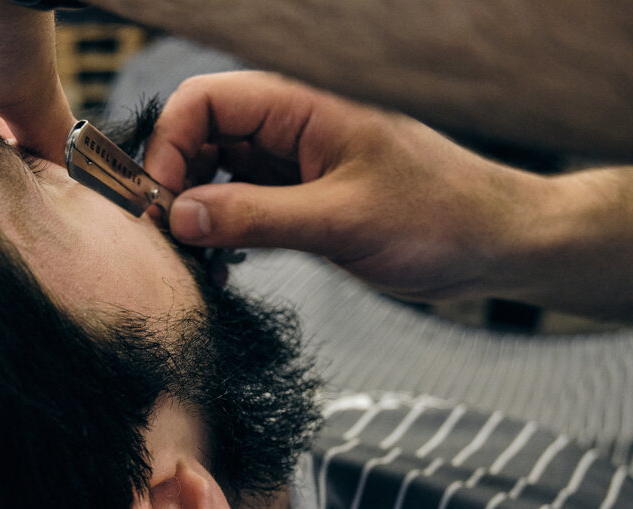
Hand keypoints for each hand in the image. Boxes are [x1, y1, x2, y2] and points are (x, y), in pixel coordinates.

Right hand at [146, 71, 555, 302]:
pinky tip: (221, 262)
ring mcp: (295, 159)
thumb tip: (178, 217)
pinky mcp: (301, 193)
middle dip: (175, 180)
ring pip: (216, 170)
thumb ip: (256, 217)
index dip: (169, 146)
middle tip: (169, 238)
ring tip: (194, 256)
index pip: (205, 101)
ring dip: (197, 208)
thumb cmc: (440, 218)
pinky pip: (242, 200)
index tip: (159, 204)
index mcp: (304, 103)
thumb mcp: (341, 221)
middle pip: (201, 133)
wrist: (494, 245)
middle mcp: (293, 124)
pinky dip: (223, 227)